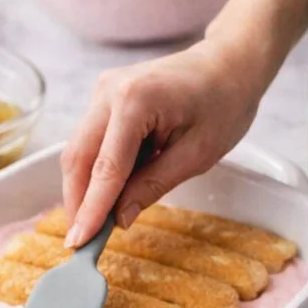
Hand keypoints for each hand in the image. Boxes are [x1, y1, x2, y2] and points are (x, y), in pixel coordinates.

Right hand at [60, 39, 262, 245]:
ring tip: (94, 222)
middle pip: (78, 156)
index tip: (79, 243)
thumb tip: (118, 218)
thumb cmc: (224, 104)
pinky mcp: (107, 94)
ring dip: (84, 185)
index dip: (90, 209)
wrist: (230, 63)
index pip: (105, 167)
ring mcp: (105, 88)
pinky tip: (108, 191)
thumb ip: (152, 185)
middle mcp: (109, 90)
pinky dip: (96, 166)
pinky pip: (92, 136)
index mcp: (134, 101)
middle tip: (80, 240)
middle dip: (77, 200)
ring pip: (79, 147)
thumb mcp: (196, 154)